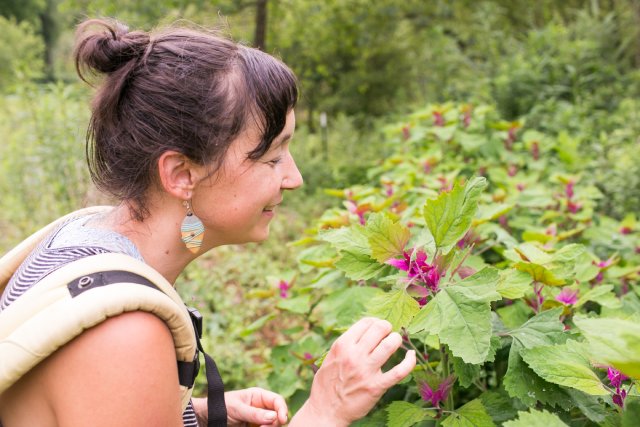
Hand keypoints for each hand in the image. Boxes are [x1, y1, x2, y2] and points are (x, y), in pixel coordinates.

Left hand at [224, 387, 288, 426]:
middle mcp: (262, 406)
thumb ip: (254, 413)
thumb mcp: (237, 408)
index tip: (282, 420)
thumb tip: (273, 417)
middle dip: (275, 422)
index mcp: (259, 396)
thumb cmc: (221, 407)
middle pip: (278, 414)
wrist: (209, 418)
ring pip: (273, 424)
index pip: (277, 400)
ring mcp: (259, 418)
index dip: (282, 409)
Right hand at [295, 317, 415, 425]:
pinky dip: (409, 361)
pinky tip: (411, 356)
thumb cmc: (327, 383)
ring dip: (396, 340)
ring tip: (395, 342)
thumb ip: (346, 344)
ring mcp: (366, 371)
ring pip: (390, 345)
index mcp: (342, 345)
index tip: (377, 328)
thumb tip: (364, 331)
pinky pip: (399, 371)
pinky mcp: (376, 386)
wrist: (326, 410)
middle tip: (388, 333)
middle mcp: (354, 355)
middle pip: (379, 329)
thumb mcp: (331, 357)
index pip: (366, 323)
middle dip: (387, 328)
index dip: (375, 322)